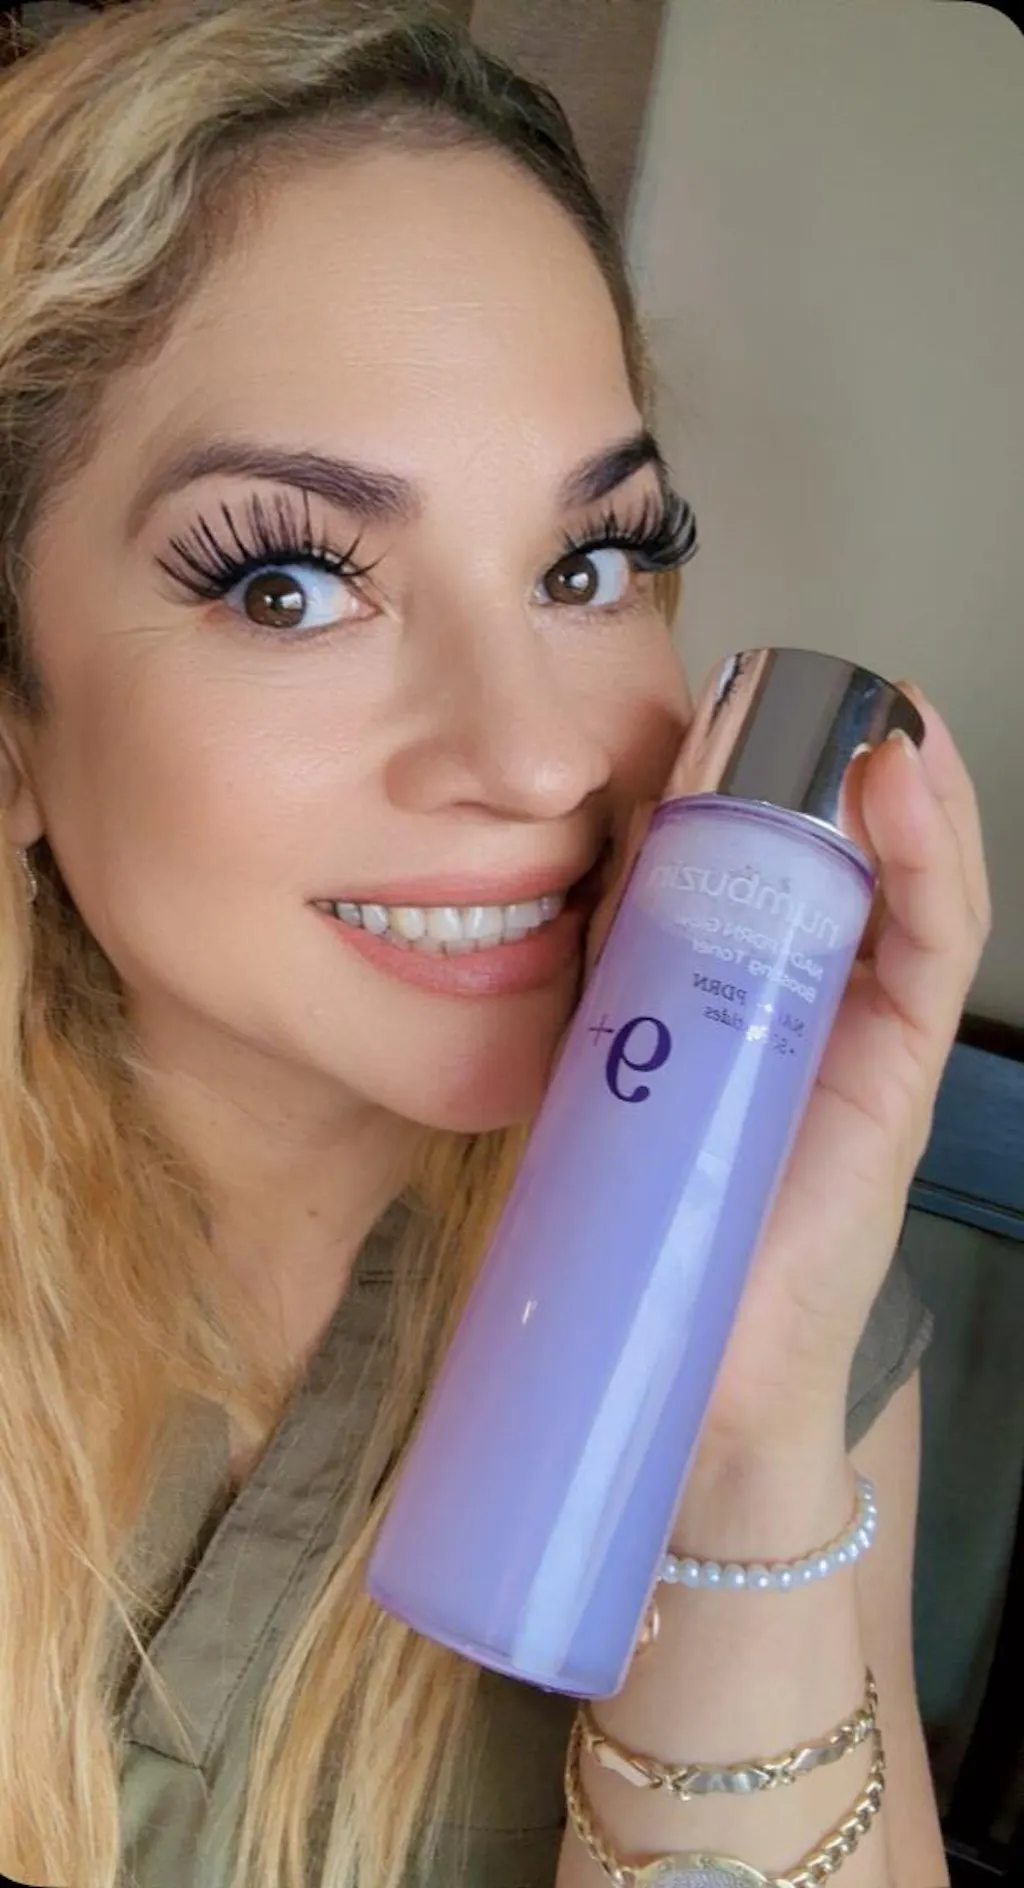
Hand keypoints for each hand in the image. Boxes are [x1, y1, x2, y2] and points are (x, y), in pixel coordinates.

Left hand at [592, 687, 990, 1456]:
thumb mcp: (619, 1062)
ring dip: (911, 788)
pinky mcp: (902, 1067)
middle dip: (854, 764)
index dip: (778, 778)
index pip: (789, 862)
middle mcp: (830, 997)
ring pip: (919, 882)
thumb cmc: (653, 1220)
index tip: (740, 703)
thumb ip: (616, 976)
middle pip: (865, 857)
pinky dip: (924, 856)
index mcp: (760, 989)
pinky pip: (930, 942)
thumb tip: (585, 869)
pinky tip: (899, 784)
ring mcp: (874, 1029)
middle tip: (826, 684)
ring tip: (889, 710)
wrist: (697, 1364)